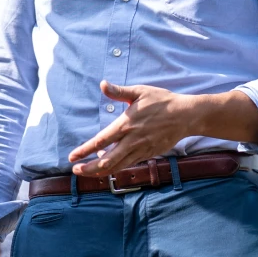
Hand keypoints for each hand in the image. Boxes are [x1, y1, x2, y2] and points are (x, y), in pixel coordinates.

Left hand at [69, 81, 198, 176]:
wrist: (185, 116)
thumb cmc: (161, 101)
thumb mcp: (139, 92)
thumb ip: (119, 92)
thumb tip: (102, 84)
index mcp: (126, 124)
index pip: (100, 141)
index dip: (85, 150)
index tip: (72, 156)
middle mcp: (131, 141)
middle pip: (106, 161)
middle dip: (89, 168)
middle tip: (76, 169)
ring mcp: (141, 150)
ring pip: (117, 166)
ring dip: (100, 171)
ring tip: (87, 172)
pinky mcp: (148, 154)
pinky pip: (129, 164)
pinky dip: (116, 167)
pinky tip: (107, 165)